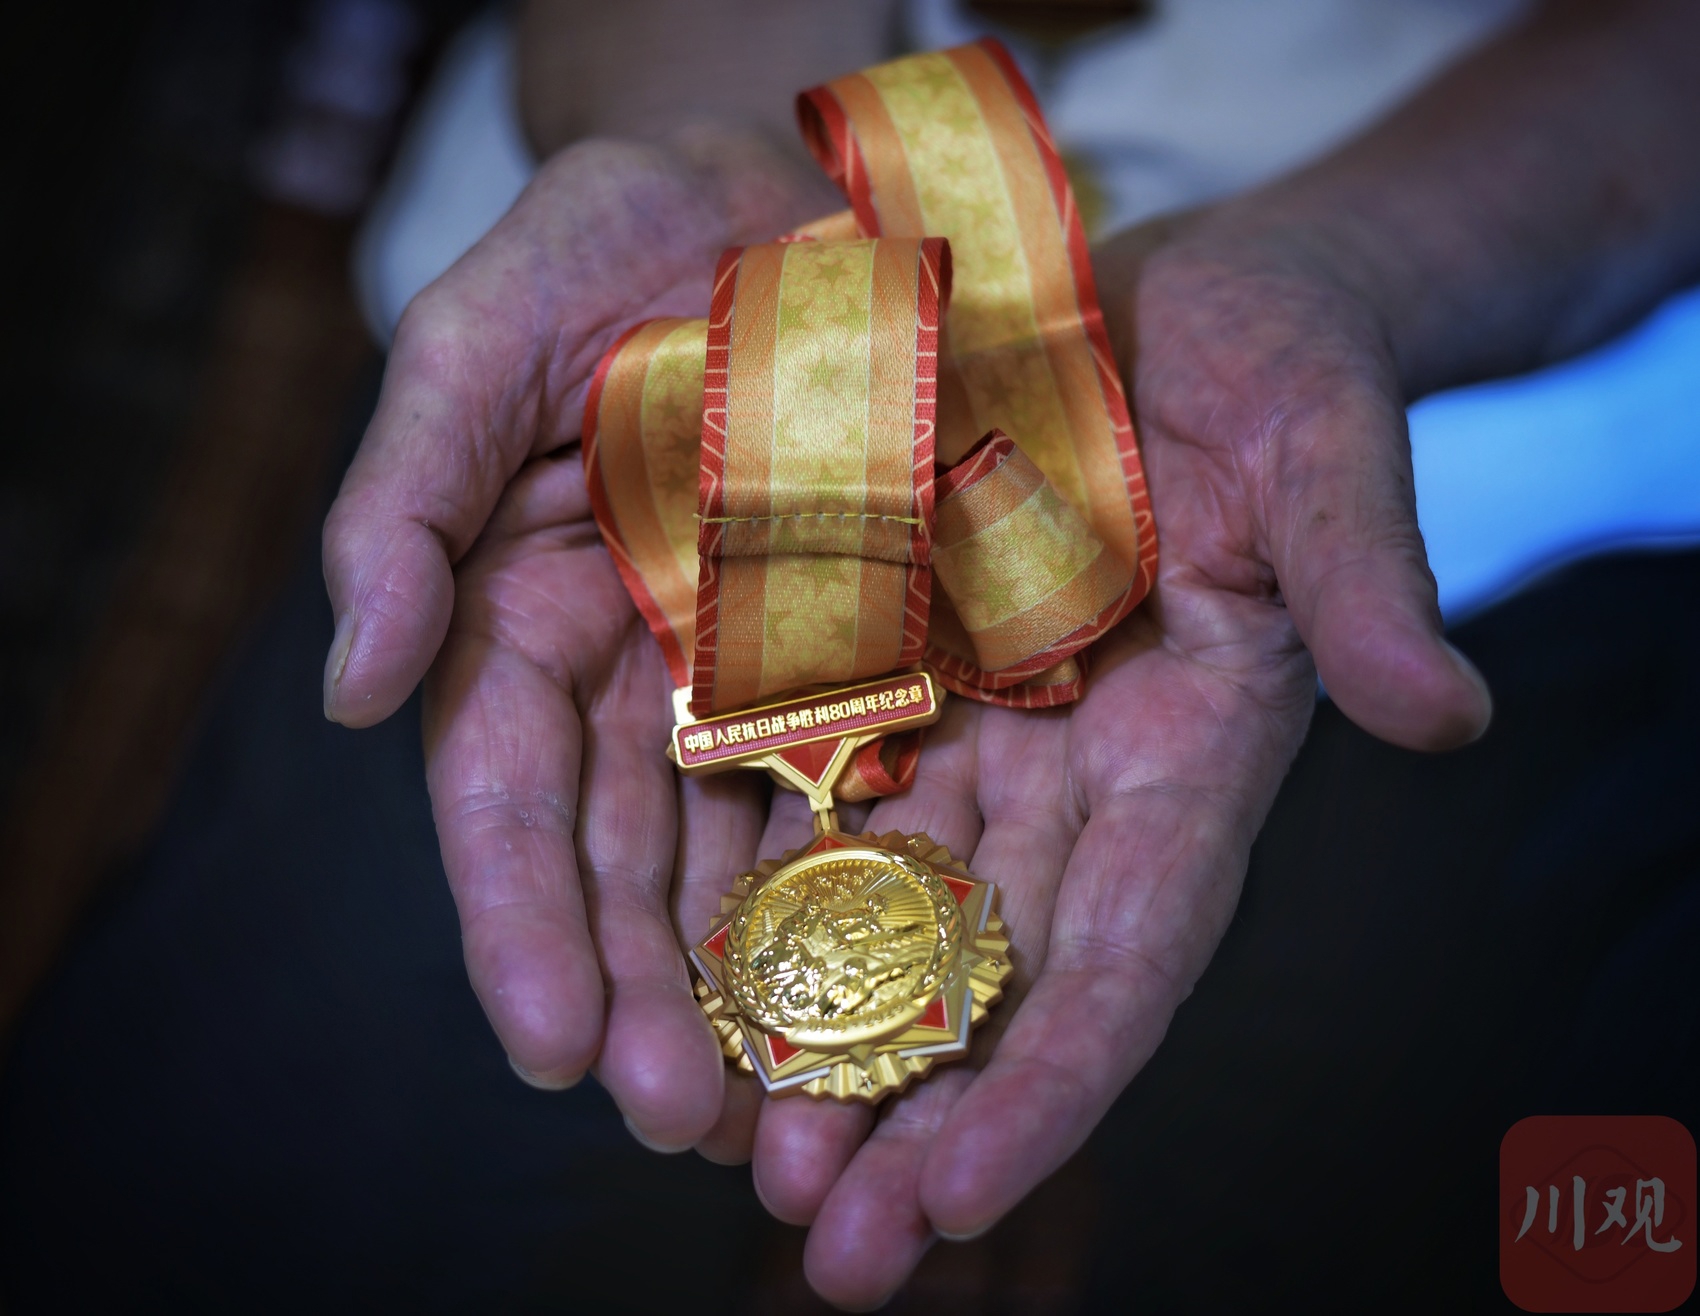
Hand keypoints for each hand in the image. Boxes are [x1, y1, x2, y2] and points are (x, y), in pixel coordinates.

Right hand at [320, 129, 837, 1142]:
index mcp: (523, 612)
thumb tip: (346, 689)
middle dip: (646, 992)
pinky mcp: (883, 651)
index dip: (521, 920)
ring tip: (788, 1108)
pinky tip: (901, 977)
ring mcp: (765, 670)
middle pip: (628, 858)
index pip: (506, 794)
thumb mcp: (482, 331)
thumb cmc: (618, 237)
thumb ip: (404, 499)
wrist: (793, 191)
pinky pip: (879, 780)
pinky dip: (877, 884)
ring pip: (749, 854)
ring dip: (762, 984)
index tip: (553, 1043)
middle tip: (684, 1121)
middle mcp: (640, 671)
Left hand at [696, 212, 1492, 1307]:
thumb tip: (1447, 712)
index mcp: (1192, 758)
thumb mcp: (1326, 443)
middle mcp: (1072, 780)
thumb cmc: (1278, 361)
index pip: (1130, 953)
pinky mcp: (885, 667)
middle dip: (908, 1109)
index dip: (1055, 1078)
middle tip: (824, 1237)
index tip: (961, 1196)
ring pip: (878, 906)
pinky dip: (744, 880)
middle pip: (990, 973)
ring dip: (804, 1027)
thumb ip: (1364, 578)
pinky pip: (802, 788)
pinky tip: (669, 963)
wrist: (1165, 304)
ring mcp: (970, 731)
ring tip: (717, 1140)